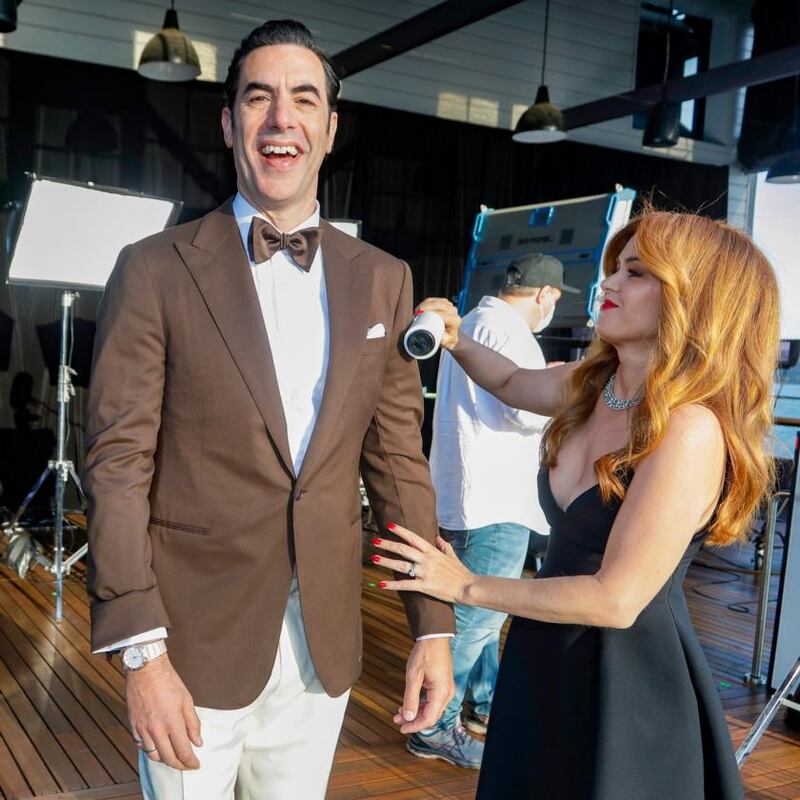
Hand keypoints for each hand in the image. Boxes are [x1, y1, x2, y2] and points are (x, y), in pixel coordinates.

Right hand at [126, 654, 201, 769]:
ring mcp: (143, 729)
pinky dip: (151, 751)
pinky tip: (158, 747)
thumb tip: (198, 742)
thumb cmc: (168, 681)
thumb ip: (193, 723)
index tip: (196, 764)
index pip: (183, 751)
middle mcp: (156, 729)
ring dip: (165, 760)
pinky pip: (142, 746)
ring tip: (174, 757)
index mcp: (172, 722)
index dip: (190, 762)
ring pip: (154, 755)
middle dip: (179, 766)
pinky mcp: (133, 726)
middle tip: (187, 765)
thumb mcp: (187, 700)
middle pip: (168, 758)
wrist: (146, 670)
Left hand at [373, 523, 472, 603]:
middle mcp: (426, 560)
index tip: (389, 526)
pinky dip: (392, 585)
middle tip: (375, 541)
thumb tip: (437, 537)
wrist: (467, 587)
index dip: (400, 531)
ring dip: (386, 561)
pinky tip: (381, 584)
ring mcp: (424, 572)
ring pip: (401, 565)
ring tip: (374, 558)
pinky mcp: (424, 586)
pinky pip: (405, 585)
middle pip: (403, 549)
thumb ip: (444, 546)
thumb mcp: (452, 555)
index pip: (413, 538)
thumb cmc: (460, 572)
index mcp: (432, 551)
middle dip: (388, 544)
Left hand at [393, 638, 453, 733]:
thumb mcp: (413, 676)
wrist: (434, 637)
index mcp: (441, 693)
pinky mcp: (443, 684)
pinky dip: (421, 704)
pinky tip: (410, 703)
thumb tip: (407, 716)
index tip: (402, 728)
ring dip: (416, 712)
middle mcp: (447, 693)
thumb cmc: (426, 653)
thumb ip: (410, 698)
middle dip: (413, 719)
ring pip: (431, 708)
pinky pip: (433, 700)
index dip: (414, 726)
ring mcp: (446, 689)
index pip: (428, 719)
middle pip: (431, 715)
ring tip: (401, 712)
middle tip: (398, 720)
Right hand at [415, 298, 461, 350]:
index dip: (430, 312)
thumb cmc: (448, 339)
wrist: (451, 336)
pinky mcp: (445, 302)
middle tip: (416, 313)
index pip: (442, 313)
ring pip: (435, 301)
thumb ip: (440, 339)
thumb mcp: (445, 342)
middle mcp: (454, 311)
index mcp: (455, 320)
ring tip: (417, 311)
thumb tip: (430, 334)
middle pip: (438, 304)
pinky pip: (434, 300)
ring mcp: (450, 306)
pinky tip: (421, 307)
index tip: (420, 316)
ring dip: (425, 304)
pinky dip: (426, 302)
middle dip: (426, 306)